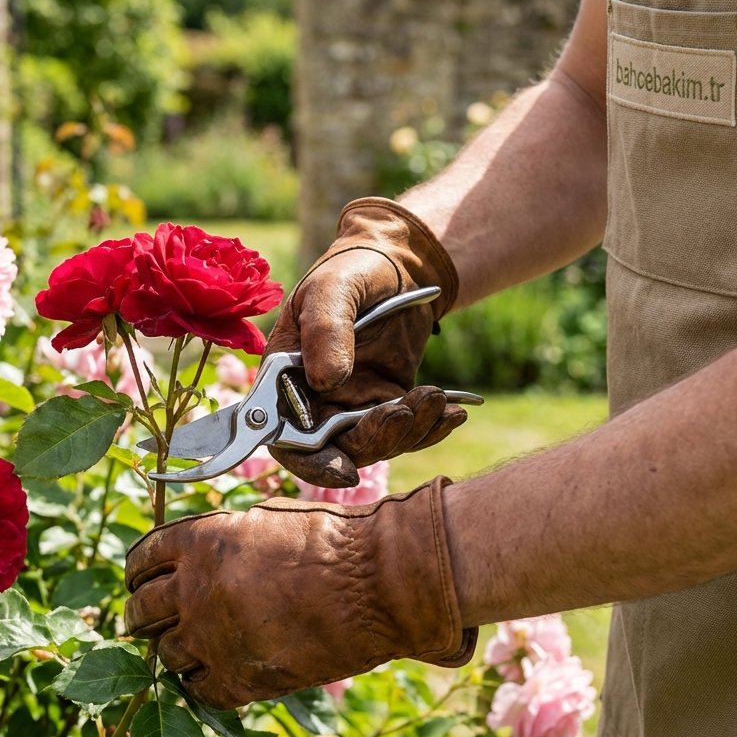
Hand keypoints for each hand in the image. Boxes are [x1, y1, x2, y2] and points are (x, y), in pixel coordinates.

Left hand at [123, 478, 476, 710]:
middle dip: (140, 615)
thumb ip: (224, 538)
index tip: (139, 580)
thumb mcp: (267, 520)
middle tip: (145, 620)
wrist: (377, 585)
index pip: (142, 559)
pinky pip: (197, 690)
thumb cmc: (333, 542)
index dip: (138, 571)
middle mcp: (194, 589)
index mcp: (200, 541)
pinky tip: (214, 675)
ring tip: (189, 647)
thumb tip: (204, 552)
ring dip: (173, 650)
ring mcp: (212, 638)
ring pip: (164, 654)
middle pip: (140, 610)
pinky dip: (201, 684)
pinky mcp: (238, 680)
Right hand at [264, 197, 466, 486]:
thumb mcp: (333, 288)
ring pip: (376, 443)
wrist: (396, 264)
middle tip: (406, 411)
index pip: (286, 437)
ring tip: (436, 399)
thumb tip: (326, 382)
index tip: (344, 471)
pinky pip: (404, 430)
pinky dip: (429, 427)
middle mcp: (314, 401)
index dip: (310, 461)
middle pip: (337, 448)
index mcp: (285, 379)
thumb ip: (325, 330)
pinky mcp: (386, 403)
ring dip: (409, 430)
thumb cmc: (352, 270)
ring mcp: (351, 406)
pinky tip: (452, 410)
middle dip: (376, 439)